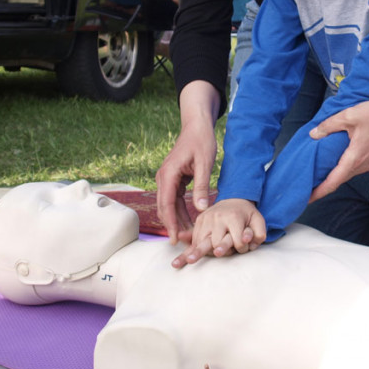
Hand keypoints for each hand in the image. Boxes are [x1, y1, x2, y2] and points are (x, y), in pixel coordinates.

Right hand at [155, 81, 221, 243]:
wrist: (196, 125)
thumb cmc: (201, 141)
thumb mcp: (205, 163)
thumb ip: (201, 186)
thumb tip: (201, 209)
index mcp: (168, 173)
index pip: (166, 204)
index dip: (171, 223)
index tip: (176, 239)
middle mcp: (163, 177)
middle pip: (164, 208)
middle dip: (173, 226)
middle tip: (184, 243)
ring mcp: (167, 179)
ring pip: (169, 205)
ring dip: (177, 220)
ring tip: (189, 236)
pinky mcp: (173, 179)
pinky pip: (174, 199)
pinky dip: (180, 211)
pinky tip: (189, 222)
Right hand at [172, 198, 265, 267]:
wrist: (234, 200)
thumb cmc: (247, 215)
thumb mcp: (258, 221)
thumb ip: (259, 233)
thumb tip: (246, 241)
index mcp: (234, 217)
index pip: (236, 240)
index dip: (242, 248)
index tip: (244, 247)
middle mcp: (217, 218)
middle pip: (216, 241)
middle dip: (221, 250)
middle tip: (218, 254)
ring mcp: (206, 219)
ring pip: (201, 240)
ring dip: (197, 252)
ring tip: (189, 261)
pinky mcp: (199, 222)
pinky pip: (192, 239)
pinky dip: (186, 250)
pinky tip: (177, 262)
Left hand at [308, 51, 368, 201]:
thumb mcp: (349, 115)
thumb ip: (329, 125)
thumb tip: (313, 135)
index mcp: (355, 158)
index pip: (333, 181)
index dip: (319, 192)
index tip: (307, 198)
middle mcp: (363, 165)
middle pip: (339, 180)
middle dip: (323, 186)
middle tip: (307, 187)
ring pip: (347, 174)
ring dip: (333, 177)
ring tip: (318, 177)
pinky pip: (355, 168)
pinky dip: (343, 170)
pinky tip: (336, 164)